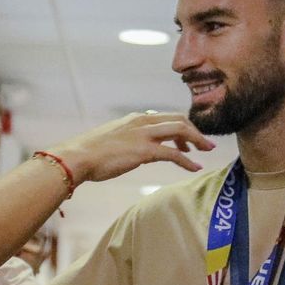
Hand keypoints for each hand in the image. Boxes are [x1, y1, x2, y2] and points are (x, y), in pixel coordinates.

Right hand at [46, 112, 212, 182]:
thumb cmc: (89, 152)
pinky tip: (195, 168)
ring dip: (197, 140)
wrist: (78, 157)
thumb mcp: (112, 139)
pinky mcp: (144, 151)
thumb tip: (132, 149)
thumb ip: (126, 139)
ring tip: (206, 151)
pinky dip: (187, 161)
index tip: (187, 140)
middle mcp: (142, 122)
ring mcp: (144, 135)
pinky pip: (173, 154)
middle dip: (195, 130)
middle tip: (205, 143)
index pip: (166, 117)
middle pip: (178, 119)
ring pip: (180, 130)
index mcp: (135, 119)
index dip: (181, 126)